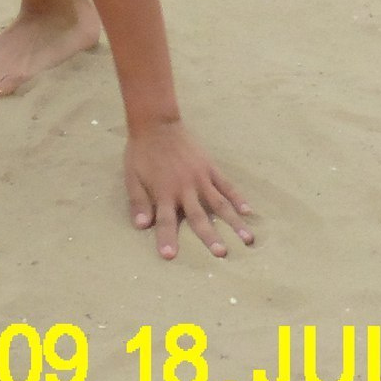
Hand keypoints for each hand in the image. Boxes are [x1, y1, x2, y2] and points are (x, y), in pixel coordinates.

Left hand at [122, 119, 252, 259]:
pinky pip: (227, 185)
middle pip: (198, 217)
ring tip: (247, 239)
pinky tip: (248, 211)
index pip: (165, 220)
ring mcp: (200, 178)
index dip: (167, 238)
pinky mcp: (210, 168)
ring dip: (233, 222)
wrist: (157, 124)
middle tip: (222, 254)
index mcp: (164, 192)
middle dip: (210, 236)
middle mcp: (185, 188)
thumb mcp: (132, 177)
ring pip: (219, 204)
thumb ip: (138, 202)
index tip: (170, 256)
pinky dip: (238, 198)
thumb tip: (141, 226)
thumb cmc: (141, 152)